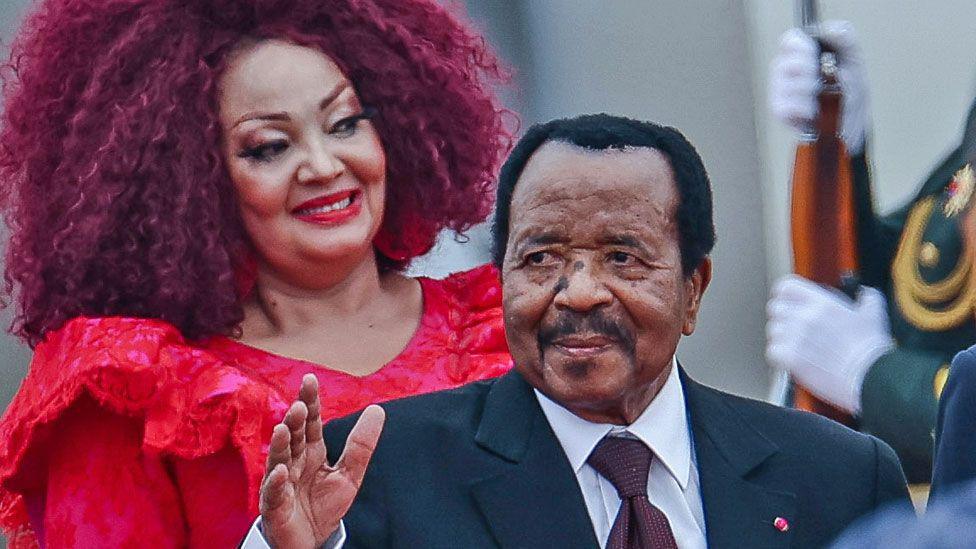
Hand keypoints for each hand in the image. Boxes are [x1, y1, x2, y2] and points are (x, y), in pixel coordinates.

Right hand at [260, 374, 384, 548]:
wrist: (312, 541)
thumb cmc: (324, 505)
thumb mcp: (349, 474)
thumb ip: (361, 445)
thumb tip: (377, 409)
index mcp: (311, 452)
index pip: (311, 423)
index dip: (310, 402)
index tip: (310, 379)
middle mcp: (293, 462)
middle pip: (294, 437)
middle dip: (295, 421)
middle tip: (300, 406)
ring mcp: (281, 483)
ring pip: (279, 460)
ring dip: (281, 444)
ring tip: (284, 428)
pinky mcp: (275, 507)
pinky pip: (273, 494)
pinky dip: (275, 483)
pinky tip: (279, 472)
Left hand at [766, 275, 893, 413]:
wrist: (871, 377)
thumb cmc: (871, 350)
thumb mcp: (873, 315)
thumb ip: (867, 298)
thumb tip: (865, 293)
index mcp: (822, 303)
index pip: (786, 287)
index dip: (784, 295)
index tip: (787, 302)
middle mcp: (806, 317)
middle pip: (775, 308)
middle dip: (782, 318)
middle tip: (793, 329)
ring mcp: (796, 337)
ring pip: (772, 331)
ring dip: (781, 339)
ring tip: (797, 347)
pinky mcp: (791, 358)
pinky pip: (772, 351)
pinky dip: (779, 357)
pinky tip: (793, 360)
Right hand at [768, 21, 868, 154]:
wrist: (851, 123)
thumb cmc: (849, 92)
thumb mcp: (854, 61)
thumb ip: (845, 39)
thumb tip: (831, 30)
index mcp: (800, 54)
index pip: (789, 40)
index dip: (803, 46)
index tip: (816, 55)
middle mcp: (785, 71)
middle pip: (787, 62)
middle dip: (810, 72)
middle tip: (822, 80)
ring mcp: (779, 91)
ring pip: (787, 85)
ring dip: (809, 92)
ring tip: (819, 98)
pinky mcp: (779, 111)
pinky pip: (785, 106)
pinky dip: (804, 108)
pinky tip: (813, 110)